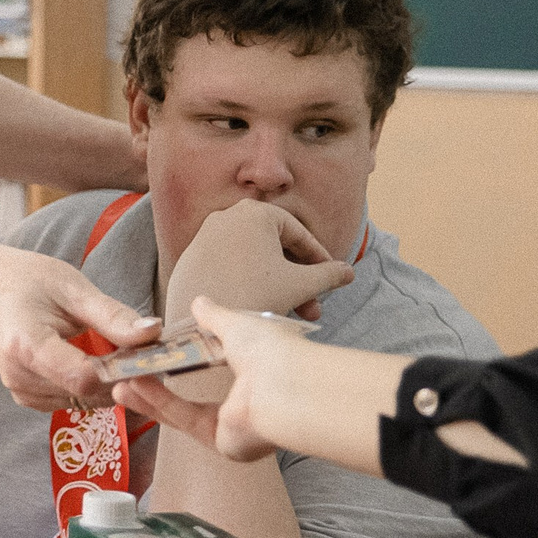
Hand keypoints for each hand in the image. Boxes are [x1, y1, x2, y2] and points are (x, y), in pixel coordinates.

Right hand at [0, 244, 158, 410]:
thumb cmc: (25, 282)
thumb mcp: (71, 287)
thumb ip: (112, 316)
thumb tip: (154, 333)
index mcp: (26, 345)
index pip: (84, 378)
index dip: (119, 371)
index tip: (144, 353)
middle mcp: (20, 376)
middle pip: (88, 392)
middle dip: (120, 376)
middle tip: (139, 348)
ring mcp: (22, 391)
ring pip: (86, 400)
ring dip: (109, 381)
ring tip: (114, 348)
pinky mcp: (29, 398)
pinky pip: (75, 399)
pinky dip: (92, 384)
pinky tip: (93, 359)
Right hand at [114, 298, 309, 460]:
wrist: (287, 387)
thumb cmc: (274, 352)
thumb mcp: (237, 325)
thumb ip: (215, 317)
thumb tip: (199, 301)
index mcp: (254, 374)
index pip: (213, 367)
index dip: (182, 360)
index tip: (154, 354)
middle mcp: (245, 404)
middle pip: (191, 396)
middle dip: (155, 387)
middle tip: (127, 376)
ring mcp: (234, 427)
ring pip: (182, 412)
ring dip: (150, 397)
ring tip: (120, 384)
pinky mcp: (223, 442)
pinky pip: (185, 419)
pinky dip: (159, 403)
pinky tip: (135, 388)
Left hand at [161, 202, 352, 403]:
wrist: (200, 325)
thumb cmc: (254, 297)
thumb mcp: (300, 284)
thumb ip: (328, 274)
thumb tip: (348, 272)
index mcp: (253, 212)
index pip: (297, 233)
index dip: (319, 257)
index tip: (334, 276)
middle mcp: (225, 217)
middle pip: (274, 248)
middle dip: (299, 279)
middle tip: (315, 308)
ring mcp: (203, 238)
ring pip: (253, 260)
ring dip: (278, 285)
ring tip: (294, 315)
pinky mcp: (190, 260)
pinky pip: (230, 268)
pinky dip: (250, 283)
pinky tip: (263, 309)